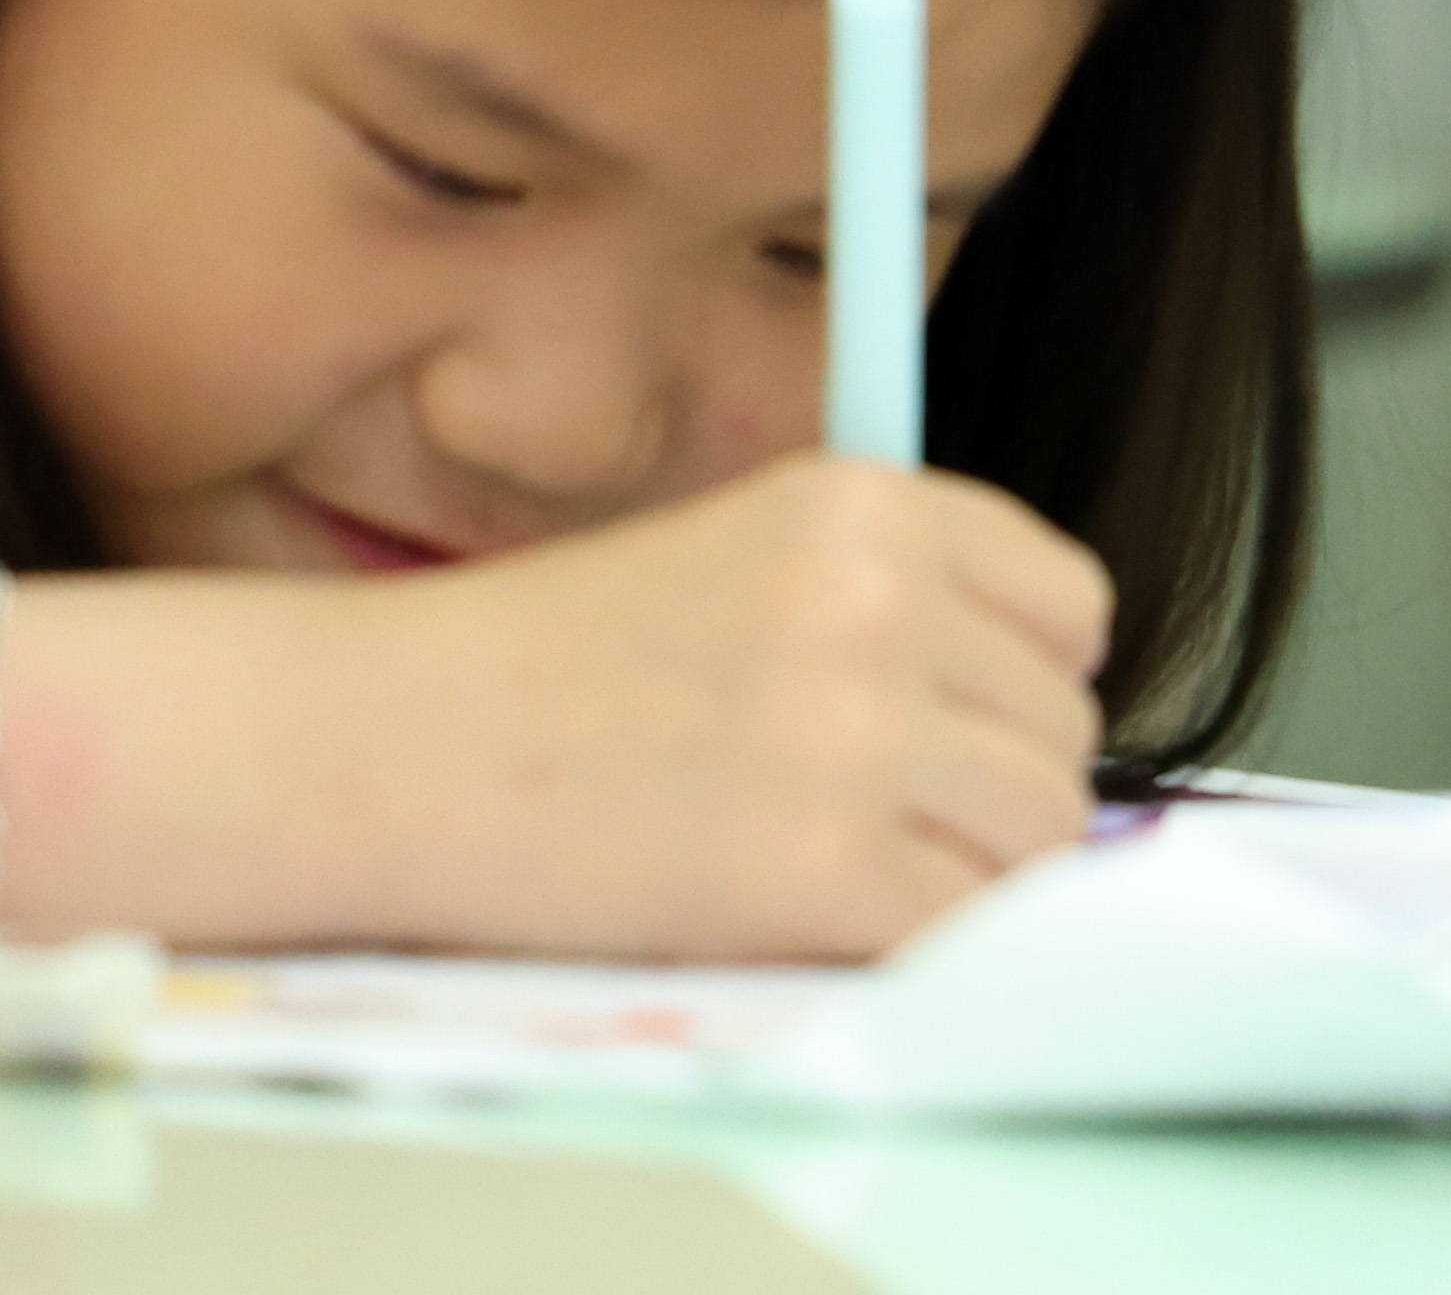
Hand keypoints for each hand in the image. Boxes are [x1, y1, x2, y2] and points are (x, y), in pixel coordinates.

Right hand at [336, 454, 1113, 957]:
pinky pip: (959, 926)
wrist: (381, 746)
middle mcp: (881, 599)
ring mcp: (856, 731)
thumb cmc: (538, 671)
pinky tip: (826, 926)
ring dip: (970, 875)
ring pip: (1040, 831)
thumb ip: (886, 603)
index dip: (1027, 686)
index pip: (1069, 608)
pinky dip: (913, 946)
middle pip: (1060, 729)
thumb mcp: (741, 556)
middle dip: (993, 791)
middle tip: (886, 823)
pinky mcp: (816, 863)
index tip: (971, 730)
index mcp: (866, 504)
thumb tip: (1029, 709)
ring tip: (858, 875)